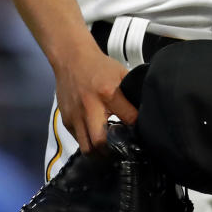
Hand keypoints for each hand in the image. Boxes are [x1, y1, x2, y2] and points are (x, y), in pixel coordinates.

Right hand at [53, 38, 137, 152]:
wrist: (71, 59)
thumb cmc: (98, 66)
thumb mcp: (120, 73)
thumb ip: (131, 91)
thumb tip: (144, 107)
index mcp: (108, 93)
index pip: (128, 118)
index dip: (137, 128)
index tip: (141, 133)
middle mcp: (90, 107)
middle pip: (100, 142)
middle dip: (113, 150)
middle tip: (121, 149)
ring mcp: (76, 116)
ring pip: (87, 147)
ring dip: (99, 152)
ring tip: (108, 149)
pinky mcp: (66, 120)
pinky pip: (78, 140)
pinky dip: (88, 143)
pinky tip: (96, 138)